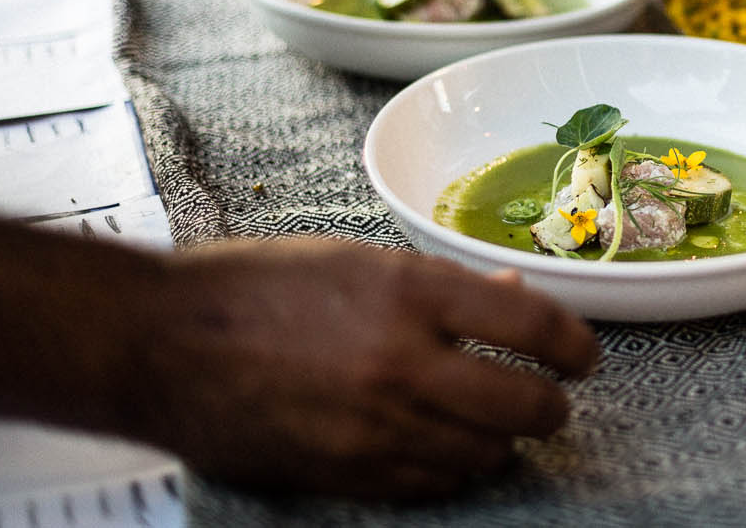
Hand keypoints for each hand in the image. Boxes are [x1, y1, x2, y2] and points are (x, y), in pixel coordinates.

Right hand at [127, 239, 598, 498]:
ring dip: (505, 440)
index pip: (531, 322)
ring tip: (499, 422)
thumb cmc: (256, 287)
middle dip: (552, 406)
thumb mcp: (360, 260)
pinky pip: (432, 485)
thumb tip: (511, 293)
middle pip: (524, 404)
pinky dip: (456, 470)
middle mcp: (401, 363)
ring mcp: (374, 427)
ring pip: (485, 454)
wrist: (162, 343)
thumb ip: (444, 284)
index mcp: (408, 292)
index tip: (584, 355)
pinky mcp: (346, 473)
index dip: (575, 343)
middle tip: (552, 397)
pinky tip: (449, 449)